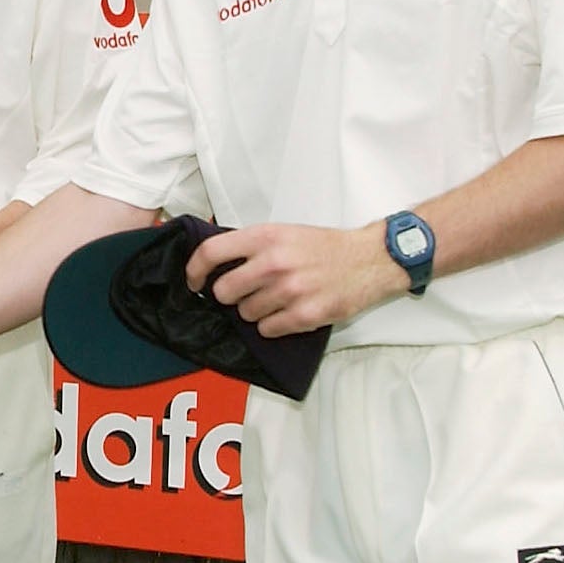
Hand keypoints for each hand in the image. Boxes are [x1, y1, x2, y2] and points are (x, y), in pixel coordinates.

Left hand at [185, 222, 403, 336]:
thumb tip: (214, 263)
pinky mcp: (304, 315)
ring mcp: (289, 290)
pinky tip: (288, 311)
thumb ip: (251, 245)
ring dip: (255, 311)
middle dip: (231, 296)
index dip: (194, 270)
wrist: (369, 260)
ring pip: (246, 314)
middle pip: (224, 292)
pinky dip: (274, 325)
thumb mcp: (284, 232)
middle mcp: (273, 262)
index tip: (194, 282)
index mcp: (265, 237)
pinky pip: (267, 330)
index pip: (211, 253)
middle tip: (248, 292)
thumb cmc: (325, 247)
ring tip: (278, 298)